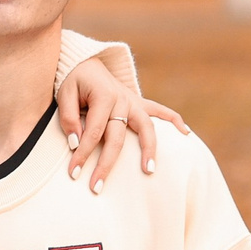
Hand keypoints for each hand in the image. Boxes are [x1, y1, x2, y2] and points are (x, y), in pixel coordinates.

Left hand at [56, 55, 191, 191]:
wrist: (86, 62)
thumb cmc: (74, 81)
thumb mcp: (64, 94)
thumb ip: (68, 118)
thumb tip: (76, 143)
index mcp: (103, 96)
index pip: (93, 131)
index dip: (83, 153)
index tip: (73, 172)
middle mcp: (122, 99)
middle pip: (118, 137)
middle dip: (106, 164)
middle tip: (96, 187)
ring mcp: (134, 102)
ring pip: (146, 127)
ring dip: (149, 149)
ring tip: (149, 171)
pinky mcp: (140, 103)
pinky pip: (162, 111)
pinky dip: (175, 121)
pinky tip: (186, 134)